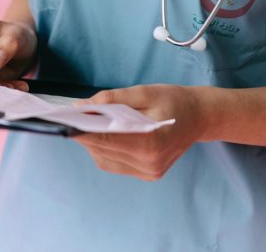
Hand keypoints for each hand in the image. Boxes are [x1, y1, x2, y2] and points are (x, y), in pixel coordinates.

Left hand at [72, 84, 203, 180]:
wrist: (200, 116)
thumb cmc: (174, 100)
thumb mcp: (145, 91)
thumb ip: (114, 98)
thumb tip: (85, 104)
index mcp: (150, 142)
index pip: (106, 138)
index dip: (83, 129)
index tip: (66, 119)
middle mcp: (148, 163)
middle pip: (103, 150)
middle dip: (85, 134)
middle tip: (73, 117)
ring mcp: (149, 172)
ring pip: (106, 160)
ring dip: (93, 143)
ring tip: (87, 124)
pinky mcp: (148, 174)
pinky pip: (116, 164)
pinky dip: (105, 150)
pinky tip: (104, 135)